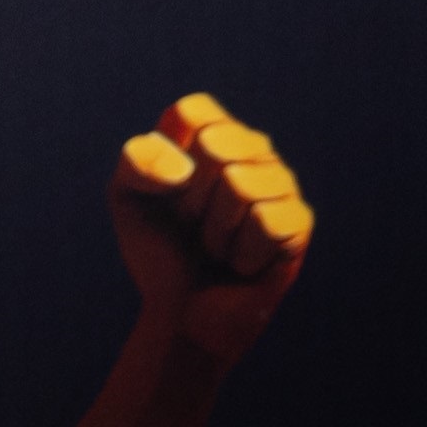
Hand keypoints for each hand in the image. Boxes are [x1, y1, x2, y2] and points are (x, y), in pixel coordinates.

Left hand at [110, 96, 309, 369]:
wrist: (181, 313)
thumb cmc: (159, 249)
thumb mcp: (127, 196)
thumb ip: (138, 161)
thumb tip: (184, 168)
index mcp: (211, 131)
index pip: (193, 112)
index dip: (167, 160)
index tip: (167, 192)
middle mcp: (251, 148)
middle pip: (217, 147)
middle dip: (191, 200)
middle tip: (194, 227)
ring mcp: (280, 182)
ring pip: (241, 185)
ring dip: (216, 232)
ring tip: (217, 246)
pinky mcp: (299, 221)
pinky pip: (266, 223)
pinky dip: (242, 254)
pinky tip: (242, 264)